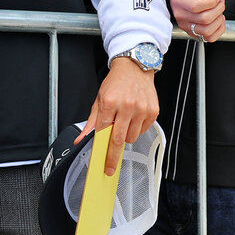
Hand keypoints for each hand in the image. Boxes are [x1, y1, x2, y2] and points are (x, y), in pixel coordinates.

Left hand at [81, 56, 159, 175]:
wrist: (134, 68)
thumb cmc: (115, 83)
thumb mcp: (99, 100)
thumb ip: (91, 122)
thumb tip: (81, 139)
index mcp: (110, 103)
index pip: (104, 133)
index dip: (103, 152)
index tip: (104, 165)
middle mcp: (127, 106)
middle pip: (119, 140)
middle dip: (113, 156)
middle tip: (110, 166)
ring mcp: (142, 109)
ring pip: (132, 137)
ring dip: (126, 137)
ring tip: (123, 123)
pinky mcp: (153, 111)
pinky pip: (143, 130)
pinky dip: (137, 129)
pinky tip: (133, 118)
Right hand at [170, 0, 224, 41]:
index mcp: (179, 2)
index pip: (196, 6)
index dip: (212, 2)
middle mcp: (182, 16)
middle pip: (204, 19)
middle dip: (218, 9)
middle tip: (221, 2)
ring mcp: (187, 26)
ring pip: (207, 30)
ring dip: (218, 20)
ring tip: (219, 11)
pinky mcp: (193, 33)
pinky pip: (209, 37)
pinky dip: (218, 30)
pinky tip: (218, 21)